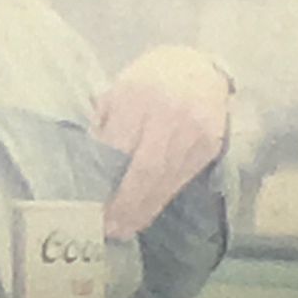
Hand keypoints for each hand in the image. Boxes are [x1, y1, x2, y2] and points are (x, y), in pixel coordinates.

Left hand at [95, 45, 231, 239]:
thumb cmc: (150, 80)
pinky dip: (160, 200)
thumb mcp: (119, 91)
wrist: (200, 69)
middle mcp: (169, 116)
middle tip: (107, 228)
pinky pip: (181, 180)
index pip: (119, 148)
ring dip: (142, 210)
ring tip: (122, 228)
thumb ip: (104, 125)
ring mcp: (194, 133)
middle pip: (146, 171)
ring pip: (166, 181)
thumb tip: (88, 168)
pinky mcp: (209, 147)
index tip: (91, 207)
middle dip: (125, 205)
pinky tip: (144, 213)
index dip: (106, 181)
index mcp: (137, 96)